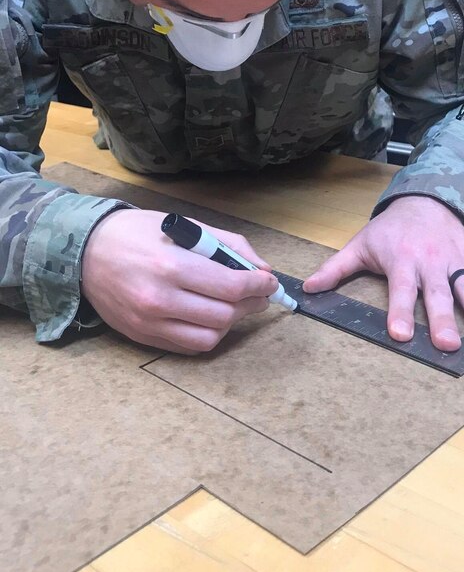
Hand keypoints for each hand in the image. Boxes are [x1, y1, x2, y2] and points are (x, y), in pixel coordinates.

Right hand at [81, 209, 277, 353]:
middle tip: (256, 295)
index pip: (231, 287)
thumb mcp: (185, 225)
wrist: (86, 251)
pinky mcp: (142, 337)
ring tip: (232, 305)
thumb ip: (227, 244)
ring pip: (209, 338)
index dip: (259, 286)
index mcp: (172, 266)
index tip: (269, 283)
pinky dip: (207, 334)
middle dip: (250, 305)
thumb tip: (262, 269)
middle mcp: (160, 299)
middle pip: (224, 315)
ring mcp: (149, 323)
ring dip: (229, 323)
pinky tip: (209, 316)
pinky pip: (188, 346)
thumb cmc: (137, 233)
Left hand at [303, 195, 463, 350]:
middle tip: (447, 345)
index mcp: (401, 261)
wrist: (426, 197)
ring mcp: (454, 260)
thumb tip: (307, 288)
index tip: (400, 334)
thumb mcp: (360, 244)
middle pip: (436, 295)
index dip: (399, 312)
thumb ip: (336, 269)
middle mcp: (430, 262)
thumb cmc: (390, 229)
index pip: (400, 290)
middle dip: (442, 320)